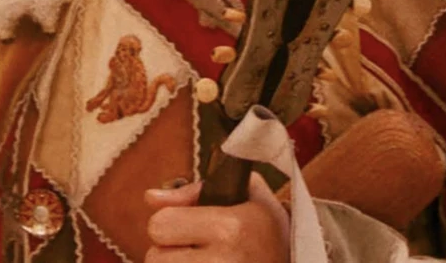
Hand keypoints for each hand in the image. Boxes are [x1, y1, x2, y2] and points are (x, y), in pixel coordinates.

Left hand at [143, 173, 289, 262]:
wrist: (295, 262)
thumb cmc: (267, 230)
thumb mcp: (247, 194)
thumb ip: (194, 191)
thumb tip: (151, 198)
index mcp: (230, 227)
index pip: (159, 225)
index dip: (169, 222)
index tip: (188, 225)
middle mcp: (224, 262)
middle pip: (155, 258)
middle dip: (168, 252)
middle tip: (195, 249)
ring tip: (201, 262)